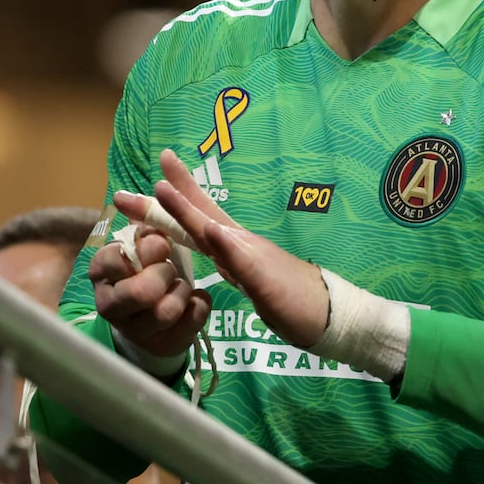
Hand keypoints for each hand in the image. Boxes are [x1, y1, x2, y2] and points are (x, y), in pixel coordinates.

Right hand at [89, 223, 209, 358]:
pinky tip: (192, 300)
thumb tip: (135, 199)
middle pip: (143, 291)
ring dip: (182, 291)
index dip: (149, 249)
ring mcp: (134, 330)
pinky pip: (193, 319)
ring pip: (167, 310)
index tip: (162, 246)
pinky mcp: (164, 344)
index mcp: (101, 270)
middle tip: (169, 269)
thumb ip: (146, 223)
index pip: (120, 256)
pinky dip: (200, 303)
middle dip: (165, 274)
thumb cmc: (145, 268)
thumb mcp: (142, 243)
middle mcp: (108, 304)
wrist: (151, 314)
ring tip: (179, 286)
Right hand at [113, 149, 329, 349]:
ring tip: (163, 192)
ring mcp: (241, 256)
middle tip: (158, 163)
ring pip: (203, 227)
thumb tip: (207, 228)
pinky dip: (195, 235)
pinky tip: (193, 235)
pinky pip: (211, 247)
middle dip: (176, 193)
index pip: (200, 220)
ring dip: (181, 210)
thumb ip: (236, 256)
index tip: (154, 181)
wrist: (329, 320)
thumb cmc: (298, 305)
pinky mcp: (245, 271)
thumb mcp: (265, 284)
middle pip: (200, 213)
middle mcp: (236, 245)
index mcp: (238, 246)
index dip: (177, 203)